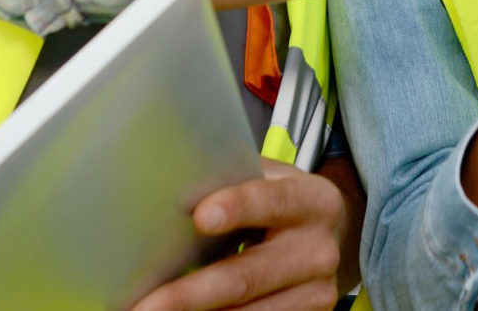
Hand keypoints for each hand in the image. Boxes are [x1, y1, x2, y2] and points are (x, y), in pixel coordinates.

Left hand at [132, 160, 342, 310]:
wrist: (331, 240)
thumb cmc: (283, 206)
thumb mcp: (272, 181)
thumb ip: (234, 180)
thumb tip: (168, 181)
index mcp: (312, 201)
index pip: (272, 202)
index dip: (238, 207)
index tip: (200, 217)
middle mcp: (318, 250)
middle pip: (248, 276)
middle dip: (191, 293)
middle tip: (146, 305)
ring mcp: (317, 291)